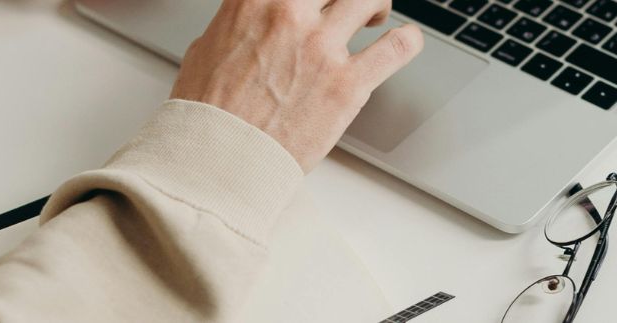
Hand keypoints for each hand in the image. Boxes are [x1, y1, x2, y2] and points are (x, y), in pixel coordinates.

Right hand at [170, 0, 423, 171]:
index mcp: (255, 0)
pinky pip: (398, 48)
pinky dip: (408, 41)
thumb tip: (252, 19)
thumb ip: (242, 22)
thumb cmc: (208, 112)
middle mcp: (291, 16)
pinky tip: (405, 43)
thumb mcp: (208, 46)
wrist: (217, 159)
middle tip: (351, 6)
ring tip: (375, 20)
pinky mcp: (347, 85)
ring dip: (378, 5)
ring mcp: (322, 49)